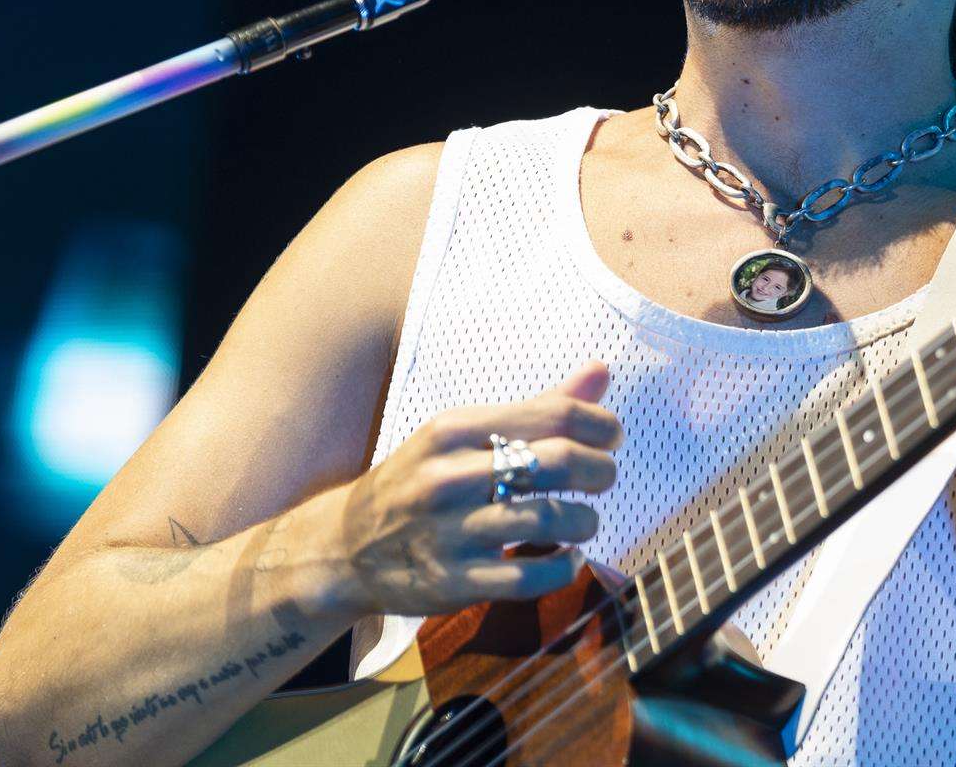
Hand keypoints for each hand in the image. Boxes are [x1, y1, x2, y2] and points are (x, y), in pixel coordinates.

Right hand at [331, 360, 621, 617]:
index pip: (553, 415)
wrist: (345, 549)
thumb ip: (536, 408)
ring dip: (585, 521)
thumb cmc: (419, 481)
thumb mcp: (461, 435)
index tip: (610, 438)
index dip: (600, 425)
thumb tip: (600, 371)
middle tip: (606, 477)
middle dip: (601, 470)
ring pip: (550, 520)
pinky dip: (564, 567)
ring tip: (585, 520)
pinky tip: (568, 557)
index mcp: (453, 429)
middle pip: (559, 462)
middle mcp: (449, 477)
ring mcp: (450, 532)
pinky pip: (530, 577)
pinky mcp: (453, 583)